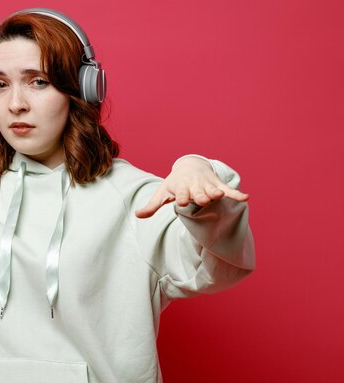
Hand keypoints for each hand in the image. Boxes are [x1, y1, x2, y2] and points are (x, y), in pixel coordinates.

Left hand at [134, 156, 248, 218]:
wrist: (189, 167)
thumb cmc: (174, 184)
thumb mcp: (162, 193)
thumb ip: (151, 206)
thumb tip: (137, 215)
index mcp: (181, 188)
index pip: (182, 194)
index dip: (182, 197)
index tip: (182, 202)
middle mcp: (195, 186)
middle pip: (199, 193)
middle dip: (201, 196)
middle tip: (203, 200)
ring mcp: (207, 185)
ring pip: (213, 190)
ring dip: (217, 192)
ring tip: (220, 195)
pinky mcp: (218, 186)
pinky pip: (229, 190)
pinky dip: (236, 194)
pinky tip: (246, 197)